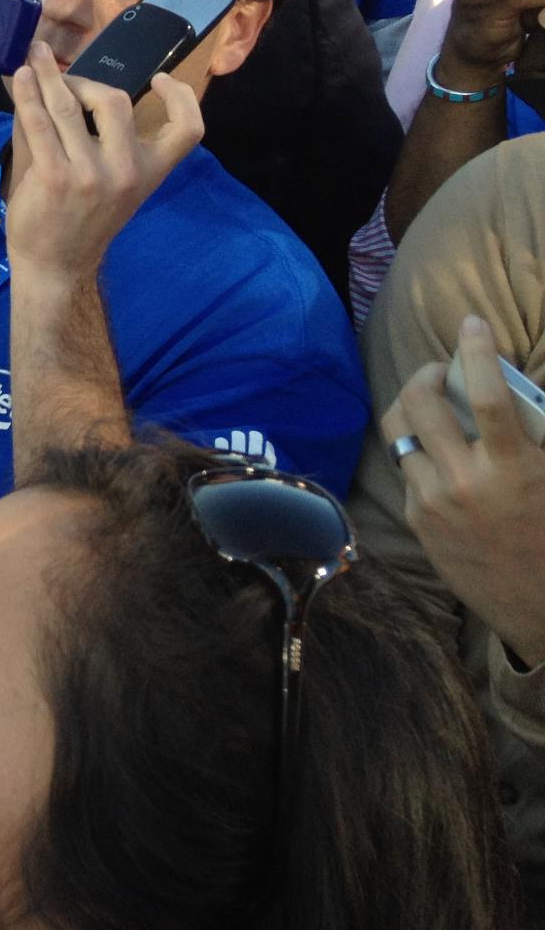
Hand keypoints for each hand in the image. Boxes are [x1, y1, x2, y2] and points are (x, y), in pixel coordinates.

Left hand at [4, 42, 201, 286]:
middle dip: (85, 83)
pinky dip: (29, 95)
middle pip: (115, 102)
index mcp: (150, 172)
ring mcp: (90, 174)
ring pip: (70, 107)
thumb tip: (67, 82)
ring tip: (34, 56)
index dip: (183, 99)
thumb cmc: (80, 221)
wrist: (57, 267)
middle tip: (61, 81)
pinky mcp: (55, 177)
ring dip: (50, 77)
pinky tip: (23, 78)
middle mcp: (127, 171)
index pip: (189, 132)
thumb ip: (98, 136)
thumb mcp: (108, 181)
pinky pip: (40, 122)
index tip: (161, 80)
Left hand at [386, 314, 544, 664]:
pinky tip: (434, 447)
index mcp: (514, 468)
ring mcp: (434, 501)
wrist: (538, 605)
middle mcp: (466, 481)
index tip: (472, 323)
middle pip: (421, 402)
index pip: (489, 394)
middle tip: (443, 368)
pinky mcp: (416, 519)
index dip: (477, 350)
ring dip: (413, 405)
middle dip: (427, 372)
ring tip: (430, 399)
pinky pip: (405, 468)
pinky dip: (417, 448)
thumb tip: (513, 393)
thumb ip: (534, 433)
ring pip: (399, 431)